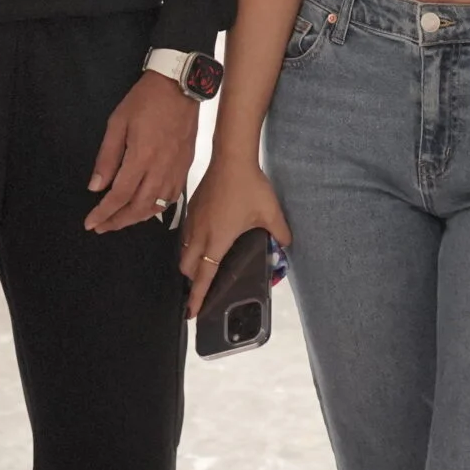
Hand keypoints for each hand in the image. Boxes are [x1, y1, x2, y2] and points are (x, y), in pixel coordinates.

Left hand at [84, 73, 196, 233]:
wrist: (180, 85)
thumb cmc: (145, 100)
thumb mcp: (117, 123)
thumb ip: (106, 158)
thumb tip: (95, 187)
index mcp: (141, 158)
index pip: (119, 196)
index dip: (103, 213)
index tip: (90, 223)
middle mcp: (160, 169)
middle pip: (138, 208)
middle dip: (118, 222)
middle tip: (102, 227)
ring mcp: (176, 170)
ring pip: (157, 206)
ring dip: (137, 218)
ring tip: (120, 220)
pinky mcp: (186, 166)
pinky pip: (172, 197)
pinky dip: (157, 208)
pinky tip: (146, 207)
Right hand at [178, 154, 291, 316]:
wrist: (231, 157)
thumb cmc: (250, 187)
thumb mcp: (271, 213)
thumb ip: (280, 233)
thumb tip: (286, 246)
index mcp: (217, 240)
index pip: (204, 276)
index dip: (197, 296)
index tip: (192, 312)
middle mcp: (200, 234)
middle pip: (187, 267)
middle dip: (192, 280)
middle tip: (202, 287)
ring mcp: (193, 220)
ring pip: (183, 250)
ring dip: (189, 262)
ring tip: (202, 265)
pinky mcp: (191, 207)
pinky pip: (185, 234)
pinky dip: (189, 244)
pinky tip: (203, 238)